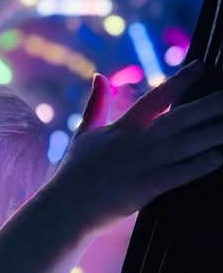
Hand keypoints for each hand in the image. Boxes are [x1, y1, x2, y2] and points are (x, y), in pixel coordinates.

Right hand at [48, 63, 222, 232]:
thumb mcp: (84, 134)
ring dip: (213, 133)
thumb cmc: (73, 174)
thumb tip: (99, 76)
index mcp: (123, 128)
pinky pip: (180, 173)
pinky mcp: (146, 187)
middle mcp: (136, 141)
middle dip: (210, 105)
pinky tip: (219, 157)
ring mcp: (143, 164)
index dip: (180, 81)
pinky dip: (200, 165)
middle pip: (180, 118)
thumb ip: (95, 104)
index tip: (201, 65)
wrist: (65, 207)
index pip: (156, 97)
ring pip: (186, 143)